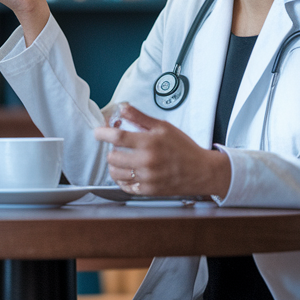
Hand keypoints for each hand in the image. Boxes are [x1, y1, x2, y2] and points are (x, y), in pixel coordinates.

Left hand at [94, 103, 230, 197]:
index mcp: (149, 143)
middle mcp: (146, 162)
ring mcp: (147, 178)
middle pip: (113, 157)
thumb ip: (140, 117)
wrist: (201, 171)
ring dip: (114, 165)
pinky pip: (125, 186)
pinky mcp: (148, 191)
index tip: (98, 132)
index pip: (117, 137)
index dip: (103, 133)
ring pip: (115, 174)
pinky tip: (127, 172)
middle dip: (110, 150)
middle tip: (117, 147)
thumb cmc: (184, 147)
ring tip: (121, 160)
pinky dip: (122, 179)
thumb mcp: (164, 127)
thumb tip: (122, 108)